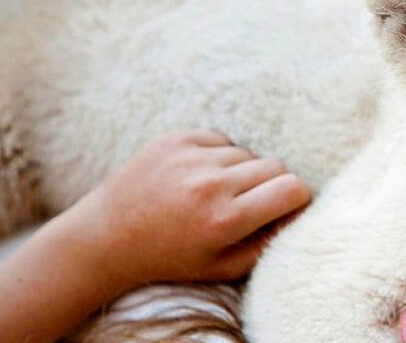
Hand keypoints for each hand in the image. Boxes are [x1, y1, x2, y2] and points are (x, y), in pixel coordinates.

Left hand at [64, 129, 309, 285]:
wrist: (107, 236)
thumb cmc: (170, 257)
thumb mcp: (222, 266)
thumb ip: (268, 243)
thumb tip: (298, 213)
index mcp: (225, 220)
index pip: (293, 188)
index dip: (297, 198)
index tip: (286, 206)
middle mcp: (210, 185)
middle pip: (276, 166)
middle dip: (271, 184)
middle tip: (249, 202)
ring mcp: (191, 157)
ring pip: (247, 153)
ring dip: (241, 171)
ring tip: (215, 192)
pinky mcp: (175, 138)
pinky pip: (221, 139)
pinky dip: (217, 155)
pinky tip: (197, 176)